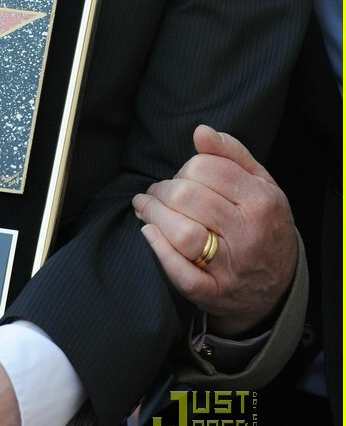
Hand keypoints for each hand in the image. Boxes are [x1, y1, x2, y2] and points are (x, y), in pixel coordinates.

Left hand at [132, 124, 296, 335]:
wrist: (280, 283)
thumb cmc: (263, 223)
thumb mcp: (260, 184)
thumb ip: (231, 154)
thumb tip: (201, 131)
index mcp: (261, 201)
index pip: (206, 169)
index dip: (184, 168)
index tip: (180, 175)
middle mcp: (248, 234)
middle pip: (188, 198)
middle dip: (162, 190)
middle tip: (155, 192)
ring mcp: (231, 268)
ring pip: (182, 234)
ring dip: (153, 215)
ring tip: (145, 206)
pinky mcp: (214, 294)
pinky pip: (181, 274)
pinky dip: (159, 250)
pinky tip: (149, 232)